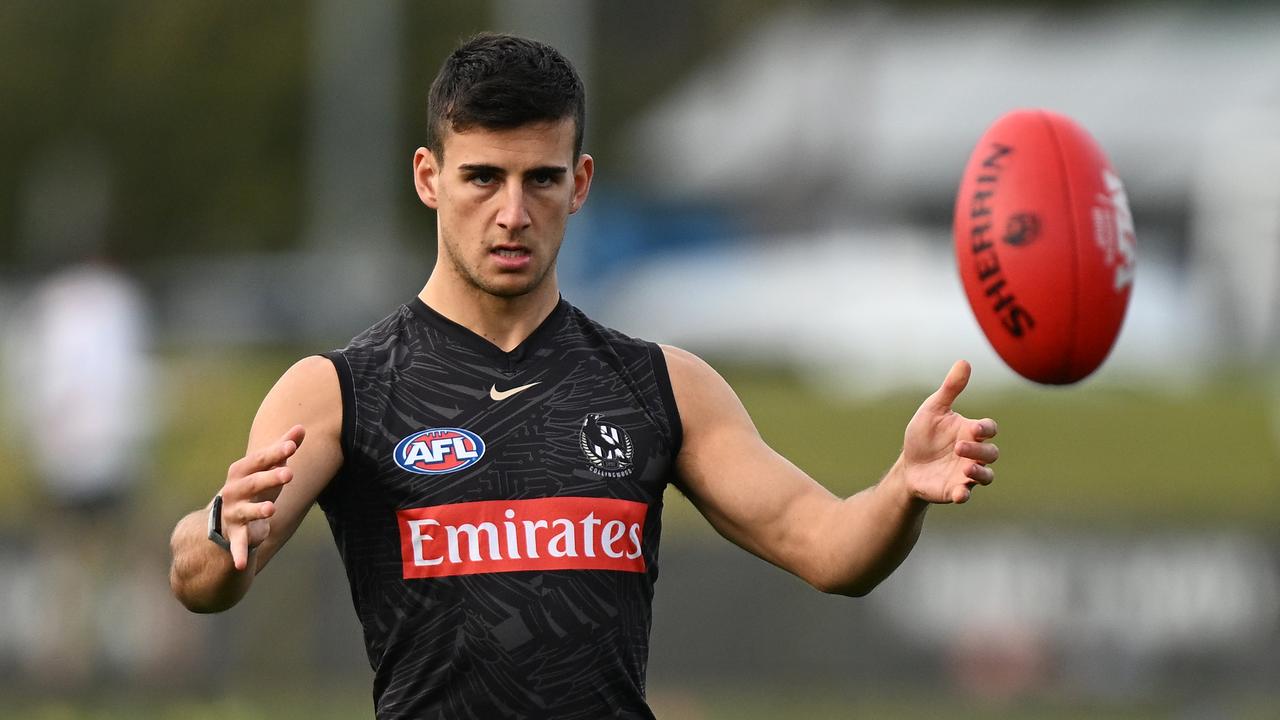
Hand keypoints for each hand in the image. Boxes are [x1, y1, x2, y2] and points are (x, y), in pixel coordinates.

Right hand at [219, 425, 305, 569]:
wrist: (223, 520)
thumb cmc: (254, 488)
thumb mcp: (268, 469)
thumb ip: (283, 448)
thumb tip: (302, 427)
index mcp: (242, 472)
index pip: (259, 459)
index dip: (275, 452)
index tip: (292, 446)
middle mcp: (234, 491)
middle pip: (253, 483)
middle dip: (270, 478)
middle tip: (289, 473)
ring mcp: (233, 513)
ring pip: (246, 512)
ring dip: (258, 511)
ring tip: (272, 510)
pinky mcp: (235, 535)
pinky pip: (237, 545)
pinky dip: (239, 555)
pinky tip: (242, 566)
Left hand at [897, 360, 998, 503]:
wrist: (908, 464)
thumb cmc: (924, 435)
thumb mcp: (933, 410)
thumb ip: (950, 389)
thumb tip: (964, 362)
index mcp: (970, 432)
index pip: (989, 429)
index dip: (986, 429)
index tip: (975, 428)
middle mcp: (974, 454)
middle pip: (990, 453)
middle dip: (978, 450)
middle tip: (959, 446)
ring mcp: (966, 474)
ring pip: (986, 476)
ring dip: (979, 473)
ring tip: (966, 470)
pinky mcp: (955, 490)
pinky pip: (966, 494)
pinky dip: (964, 494)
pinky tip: (959, 493)